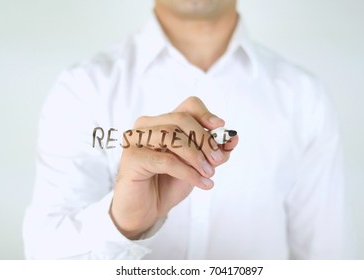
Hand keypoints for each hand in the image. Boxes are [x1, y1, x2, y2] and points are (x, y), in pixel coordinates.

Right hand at [109, 96, 238, 238]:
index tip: (220, 129)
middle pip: (181, 118)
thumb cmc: (168, 184)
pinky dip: (188, 172)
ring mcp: (135, 139)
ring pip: (172, 136)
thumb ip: (214, 152)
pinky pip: (166, 160)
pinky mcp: (131, 158)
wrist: (146, 210)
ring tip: (209, 173)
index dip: (206, 115)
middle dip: (204, 139)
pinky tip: (201, 183)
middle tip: (217, 161)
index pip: (188, 106)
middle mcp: (146, 125)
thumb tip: (233, 138)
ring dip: (196, 156)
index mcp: (163, 122)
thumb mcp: (198, 166)